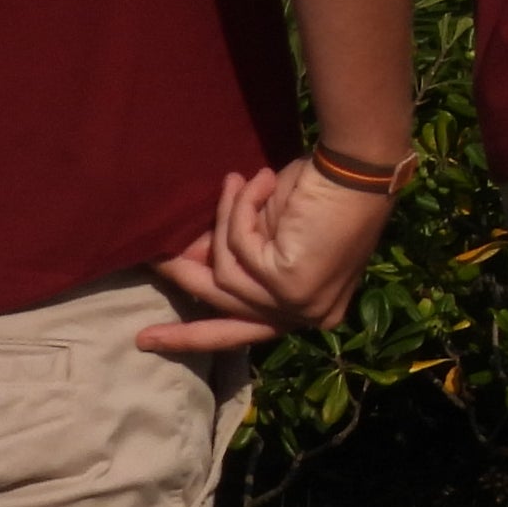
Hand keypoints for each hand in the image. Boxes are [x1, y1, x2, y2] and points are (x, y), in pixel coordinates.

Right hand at [137, 160, 395, 354]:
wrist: (361, 165)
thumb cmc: (323, 190)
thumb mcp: (268, 232)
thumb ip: (233, 256)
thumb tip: (183, 262)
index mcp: (311, 308)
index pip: (245, 331)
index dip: (194, 336)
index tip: (146, 341)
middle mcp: (309, 316)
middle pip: (227, 314)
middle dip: (186, 287)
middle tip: (151, 267)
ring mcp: (301, 305)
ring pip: (227, 273)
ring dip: (227, 221)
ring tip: (238, 182)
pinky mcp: (291, 286)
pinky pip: (240, 250)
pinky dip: (242, 211)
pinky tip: (260, 181)